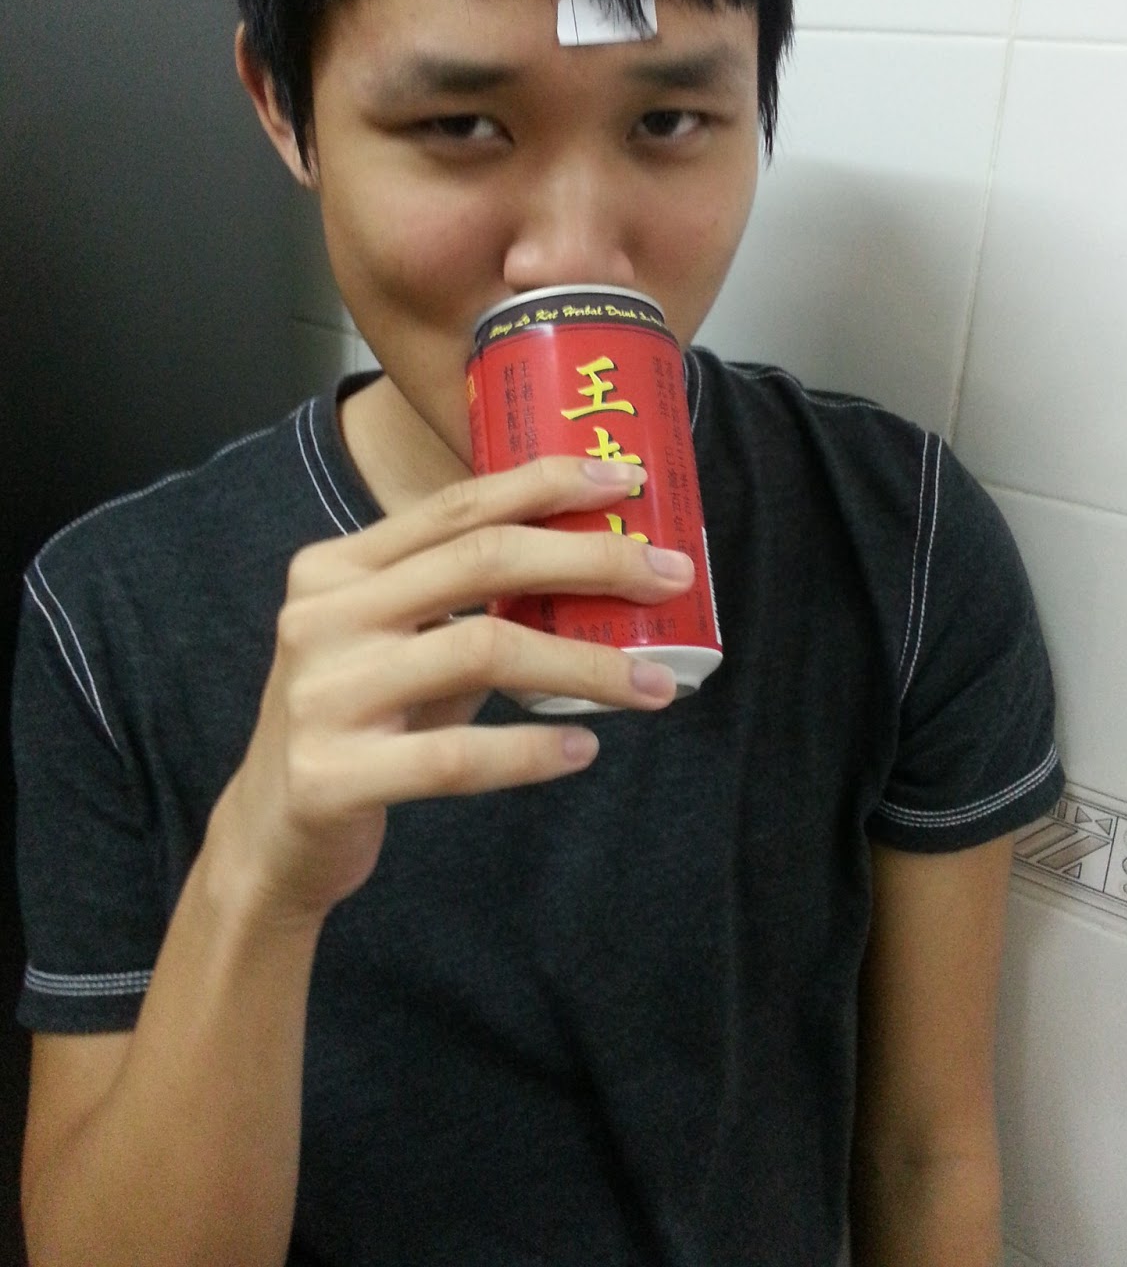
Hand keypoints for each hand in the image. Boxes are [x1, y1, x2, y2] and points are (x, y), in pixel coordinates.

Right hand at [207, 456, 693, 926]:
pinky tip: (582, 748)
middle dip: (591, 558)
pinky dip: (531, 750)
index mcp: (336, 568)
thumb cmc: (355, 722)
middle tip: (669, 576)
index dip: (548, 484)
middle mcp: (322, 616)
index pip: (459, 506)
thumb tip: (594, 566)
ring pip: (482, 651)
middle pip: (481, 561)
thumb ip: (461, 600)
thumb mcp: (393, 642)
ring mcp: (321, 695)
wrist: (269, 835)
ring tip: (653, 684)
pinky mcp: (331, 775)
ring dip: (586, 666)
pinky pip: (456, 756)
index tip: (627, 480)